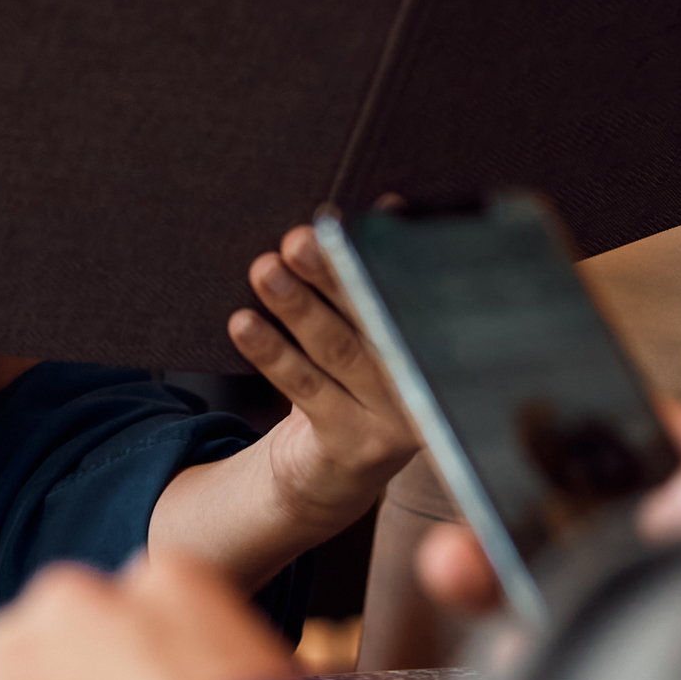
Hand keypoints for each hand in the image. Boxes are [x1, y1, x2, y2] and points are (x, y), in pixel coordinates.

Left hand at [228, 228, 422, 540]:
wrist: (333, 473)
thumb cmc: (354, 380)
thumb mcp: (371, 329)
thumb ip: (379, 276)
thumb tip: (391, 206)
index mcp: (437, 342)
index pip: (410, 290)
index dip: (379, 251)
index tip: (342, 219)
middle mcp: (425, 382)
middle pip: (375, 318)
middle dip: (335, 274)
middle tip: (300, 238)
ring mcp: (393, 420)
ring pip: (338, 351)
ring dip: (298, 308)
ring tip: (265, 270)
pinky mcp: (352, 445)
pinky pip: (306, 390)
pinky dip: (272, 354)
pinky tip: (243, 324)